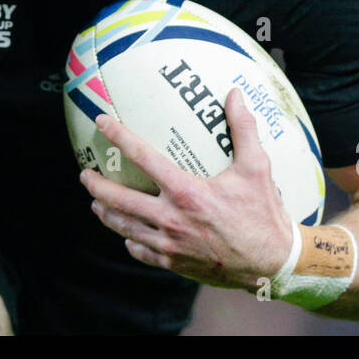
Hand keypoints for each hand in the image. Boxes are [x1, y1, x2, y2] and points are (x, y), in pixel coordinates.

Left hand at [79, 88, 291, 289]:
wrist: (272, 263)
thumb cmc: (263, 213)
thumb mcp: (257, 167)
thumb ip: (243, 129)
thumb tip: (235, 94)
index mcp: (187, 192)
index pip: (143, 157)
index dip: (119, 136)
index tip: (102, 123)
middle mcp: (171, 219)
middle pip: (120, 199)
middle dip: (97, 185)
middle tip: (86, 174)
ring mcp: (170, 245)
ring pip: (125, 228)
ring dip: (107, 213)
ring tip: (96, 202)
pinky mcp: (174, 263)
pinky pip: (141, 252)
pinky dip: (130, 241)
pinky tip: (127, 236)